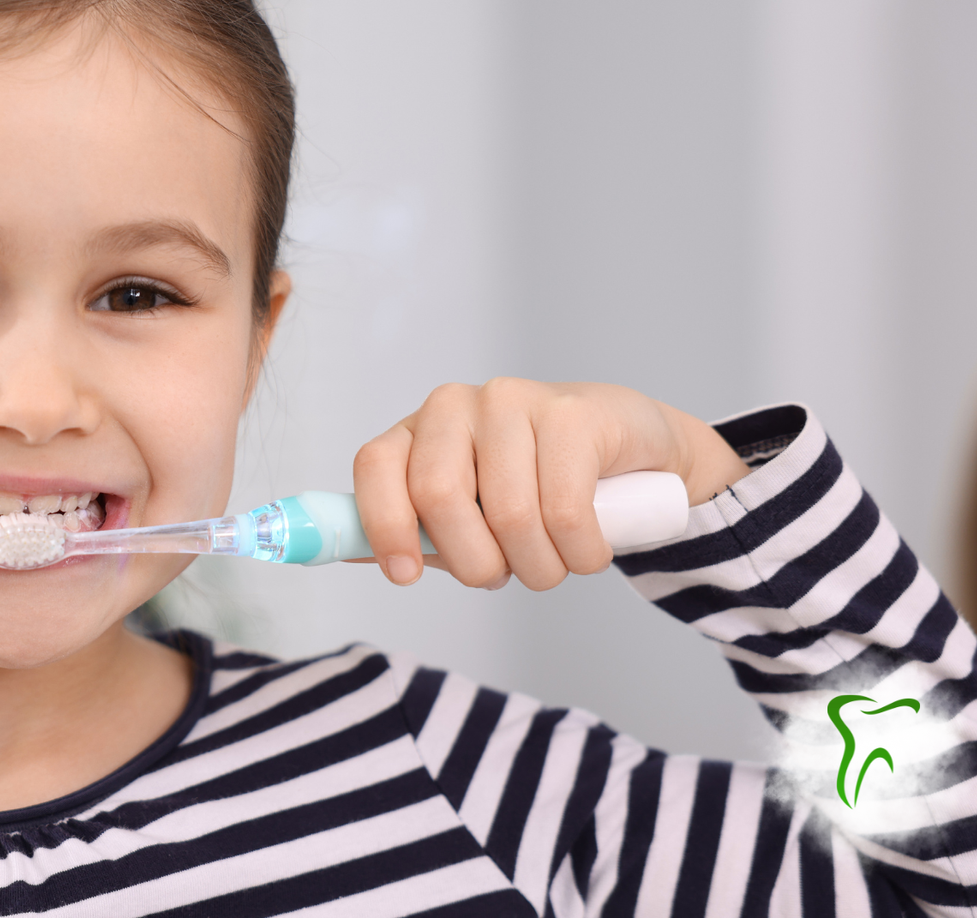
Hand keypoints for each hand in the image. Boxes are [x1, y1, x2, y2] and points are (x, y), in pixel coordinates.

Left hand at [350, 379, 749, 588]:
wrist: (628, 453)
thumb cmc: (535, 488)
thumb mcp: (468, 513)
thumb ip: (416, 531)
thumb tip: (348, 553)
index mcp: (417, 431)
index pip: (376, 467)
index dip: (384, 525)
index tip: (406, 574)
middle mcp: (455, 406)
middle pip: (439, 496)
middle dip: (476, 562)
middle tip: (504, 574)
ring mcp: (513, 402)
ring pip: (510, 515)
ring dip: (539, 568)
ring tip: (552, 562)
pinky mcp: (571, 414)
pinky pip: (566, 512)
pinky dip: (581, 554)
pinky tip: (589, 548)